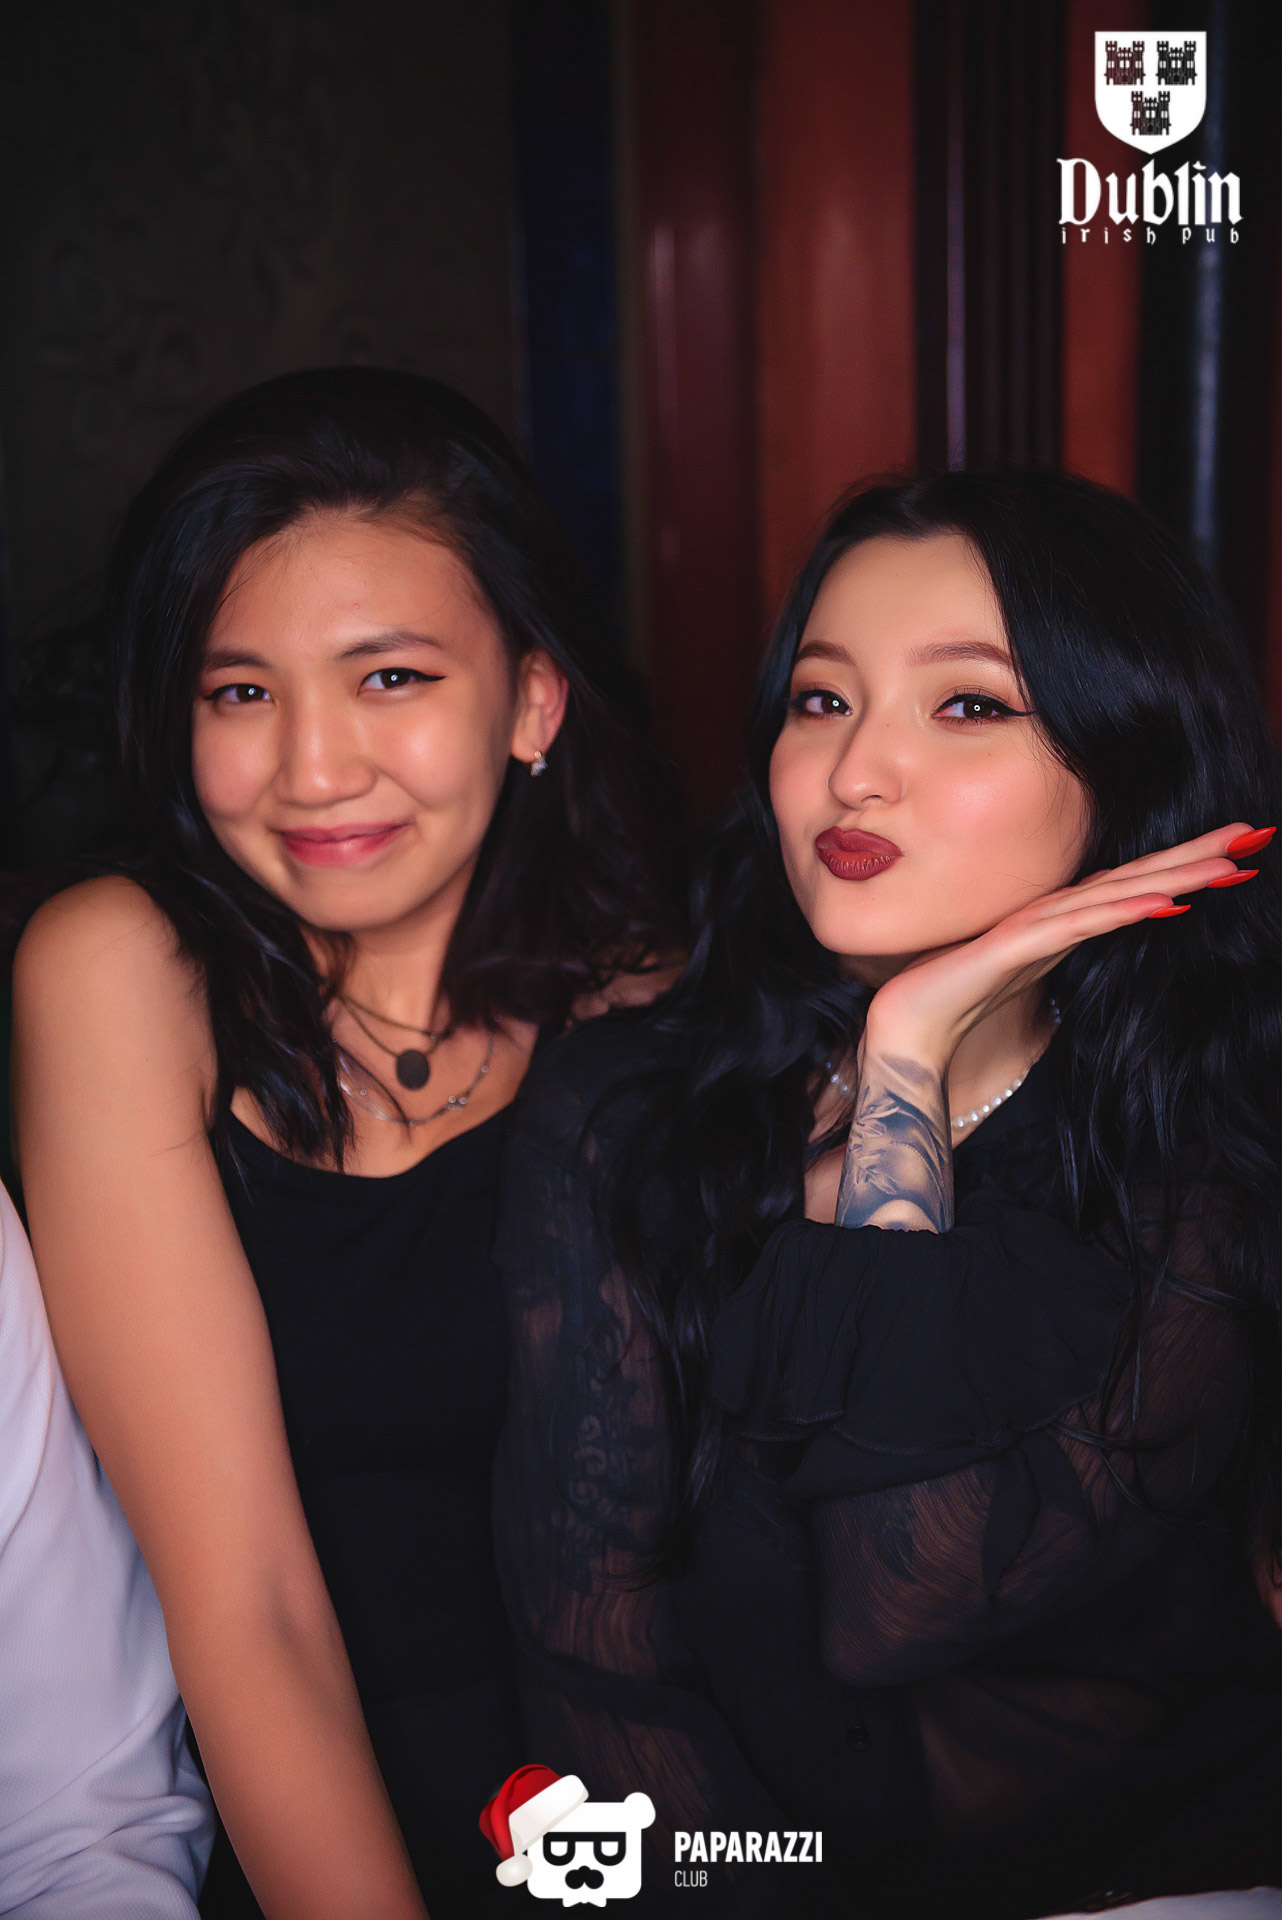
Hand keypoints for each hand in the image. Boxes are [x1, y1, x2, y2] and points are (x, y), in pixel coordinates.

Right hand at [862, 822, 1266, 1070]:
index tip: (1232, 854)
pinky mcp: (1015, 947)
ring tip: (1226, 860)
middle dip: (1194, 857)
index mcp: (1057, 924)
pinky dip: (1120, 911)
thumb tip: (1078, 951)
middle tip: (1252, 833)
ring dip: (1173, 876)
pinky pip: (1078, 927)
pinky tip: (1159, 902)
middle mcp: (1052, 917)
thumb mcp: (1018, 980)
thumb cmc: (952, 1005)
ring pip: (1117, 893)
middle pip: (1135, 878)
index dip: (1179, 869)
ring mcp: (1034, 929)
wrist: (905, 1033)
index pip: (1130, 888)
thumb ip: (1048, 960)